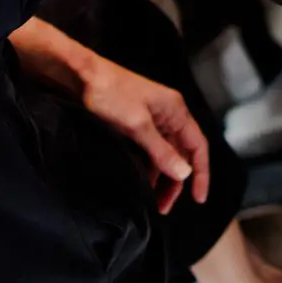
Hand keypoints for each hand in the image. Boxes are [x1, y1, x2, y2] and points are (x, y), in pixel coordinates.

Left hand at [79, 52, 211, 213]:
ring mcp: (151, 118)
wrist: (80, 75)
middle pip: (181, 153)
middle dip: (175, 181)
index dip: (201, 173)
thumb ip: (161, 152)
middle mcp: (167, 114)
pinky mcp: (135, 123)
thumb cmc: (110, 93)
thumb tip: (184, 174)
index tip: (198, 198)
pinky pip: (149, 150)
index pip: (198, 146)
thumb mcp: (138, 126)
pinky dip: (147, 167)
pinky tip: (140, 182)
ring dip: (160, 177)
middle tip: (165, 207)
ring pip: (164, 154)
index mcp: (175, 110)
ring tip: (151, 200)